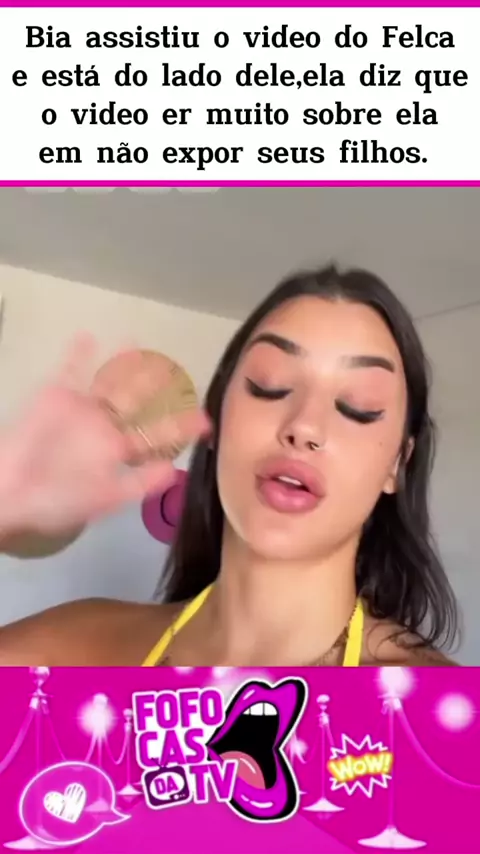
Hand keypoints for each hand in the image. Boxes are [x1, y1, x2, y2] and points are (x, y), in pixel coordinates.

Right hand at [0, 336, 208, 535]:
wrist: (11, 494)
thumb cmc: (57, 502)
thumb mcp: (103, 499)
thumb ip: (138, 484)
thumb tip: (175, 471)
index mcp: (118, 452)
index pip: (155, 437)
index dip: (179, 429)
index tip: (206, 422)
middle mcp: (104, 427)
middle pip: (137, 403)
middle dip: (156, 388)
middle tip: (177, 373)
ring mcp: (81, 410)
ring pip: (108, 382)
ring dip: (122, 364)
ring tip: (136, 343)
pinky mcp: (56, 398)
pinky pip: (69, 372)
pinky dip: (77, 356)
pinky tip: (88, 336)